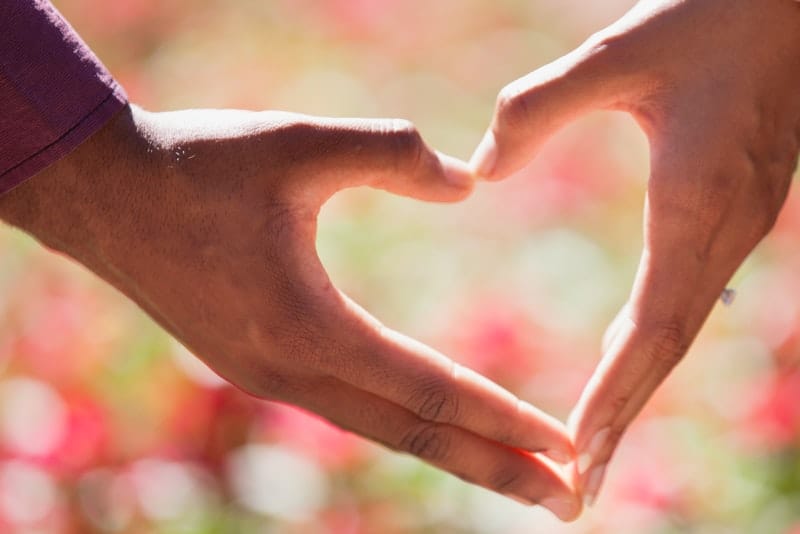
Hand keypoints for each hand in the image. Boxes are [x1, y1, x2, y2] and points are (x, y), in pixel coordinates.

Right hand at [0, 106, 580, 518]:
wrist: (104, 193)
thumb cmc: (197, 164)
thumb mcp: (299, 143)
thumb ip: (393, 155)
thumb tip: (469, 180)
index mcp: (308, 328)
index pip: (431, 391)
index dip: (505, 420)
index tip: (568, 450)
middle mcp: (289, 373)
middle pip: (413, 437)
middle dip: (496, 470)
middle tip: (568, 502)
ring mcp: (267, 377)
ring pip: (378, 428)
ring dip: (451, 453)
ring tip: (516, 474)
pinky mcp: (254, 364)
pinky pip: (345, 407)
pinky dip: (399, 422)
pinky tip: (427, 420)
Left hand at [470, 0, 799, 505]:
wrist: (790, 2)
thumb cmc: (711, 18)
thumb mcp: (616, 56)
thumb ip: (538, 110)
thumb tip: (477, 171)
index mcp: (696, 205)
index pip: (651, 327)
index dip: (615, 392)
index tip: (576, 449)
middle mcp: (725, 230)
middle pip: (669, 349)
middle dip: (626, 416)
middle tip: (582, 484)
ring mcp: (739, 224)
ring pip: (682, 327)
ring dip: (640, 385)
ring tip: (599, 440)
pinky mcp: (737, 208)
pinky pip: (689, 292)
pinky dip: (654, 339)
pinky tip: (626, 350)